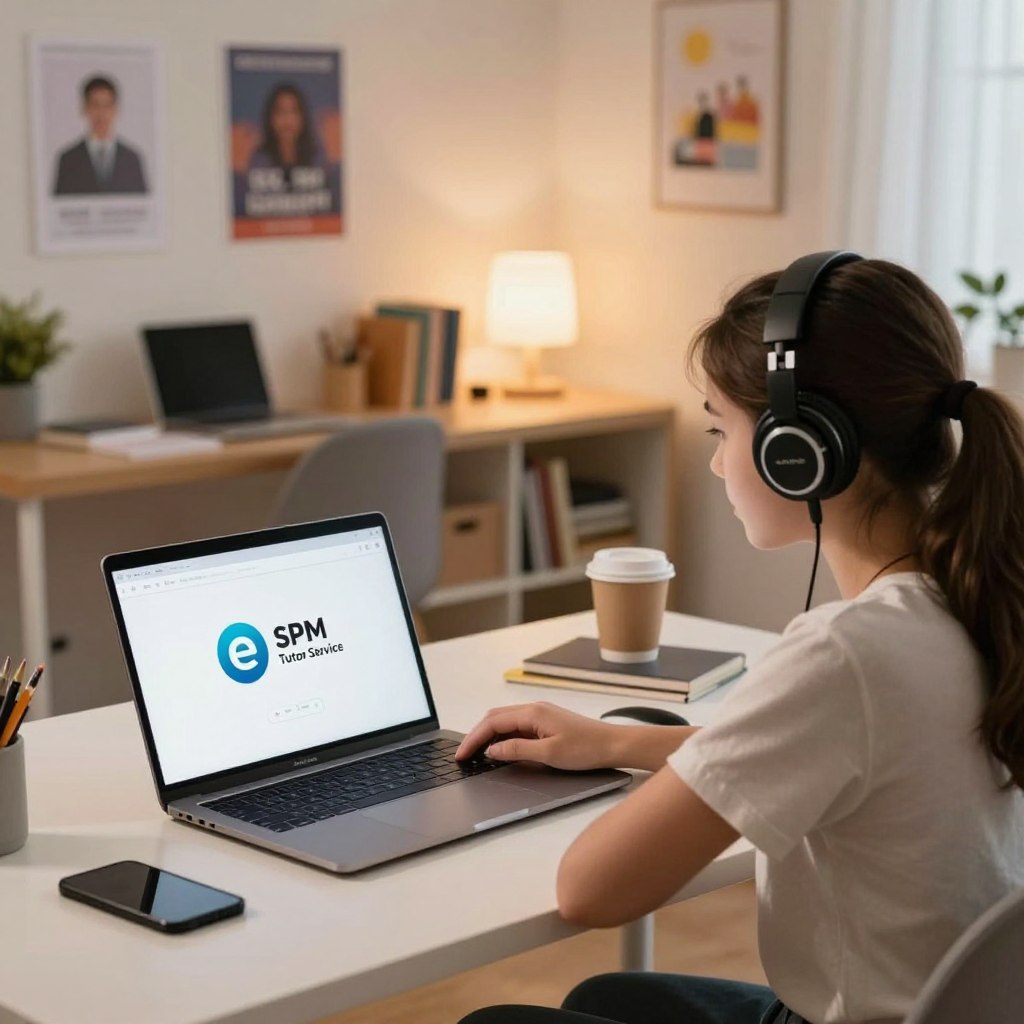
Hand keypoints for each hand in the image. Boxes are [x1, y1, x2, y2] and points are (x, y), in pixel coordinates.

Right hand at [455, 701, 617, 770]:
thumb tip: (493, 750)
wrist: (613, 744)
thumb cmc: (586, 749)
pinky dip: (502, 736)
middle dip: (476, 735)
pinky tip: (500, 749)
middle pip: (494, 717)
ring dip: (488, 735)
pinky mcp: (545, 722)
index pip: (492, 722)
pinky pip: (516, 726)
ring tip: (476, 753)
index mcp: (533, 713)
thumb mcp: (549, 754)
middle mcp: (534, 708)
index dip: (474, 739)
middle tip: (464, 755)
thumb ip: (517, 750)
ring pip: (504, 720)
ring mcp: (540, 714)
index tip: (461, 754)